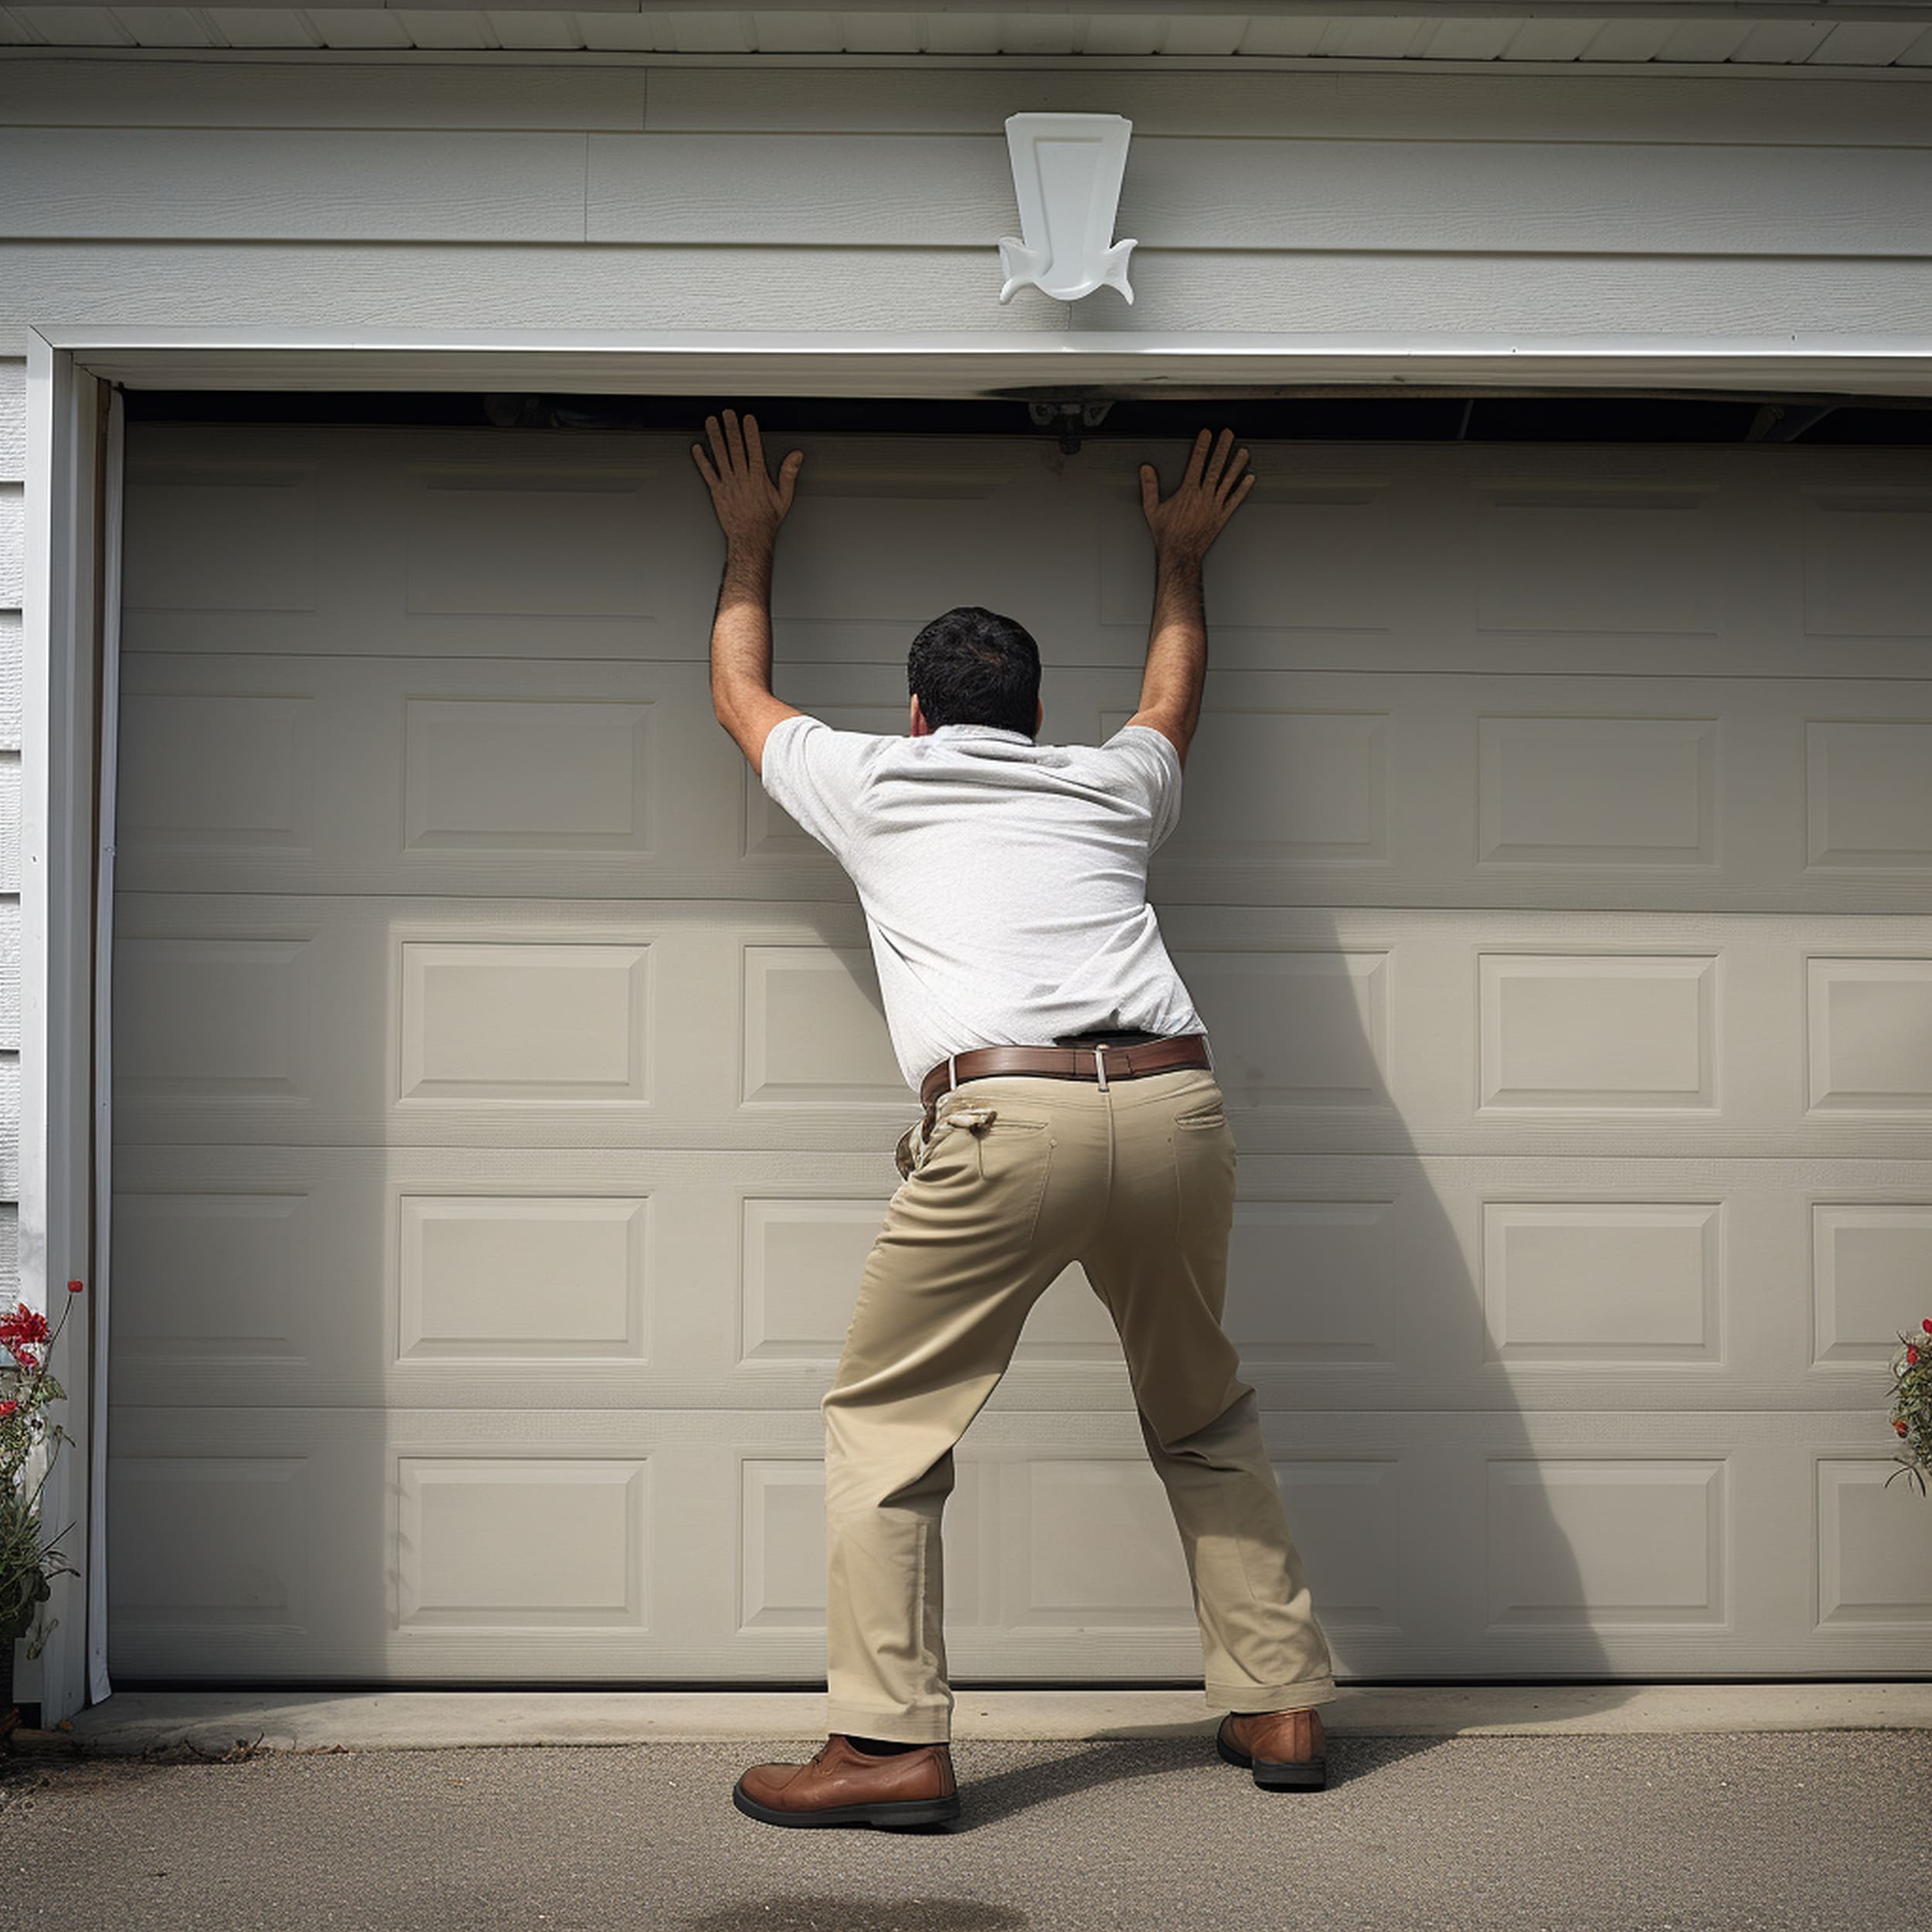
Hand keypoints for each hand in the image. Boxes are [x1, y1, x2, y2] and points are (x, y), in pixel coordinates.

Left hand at [693, 409, 803, 547]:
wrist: (750, 538)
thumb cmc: (767, 520)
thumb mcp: (784, 497)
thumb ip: (789, 474)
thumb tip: (796, 457)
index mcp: (758, 477)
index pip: (753, 448)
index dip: (750, 431)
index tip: (747, 418)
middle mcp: (741, 478)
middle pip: (735, 447)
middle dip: (731, 428)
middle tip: (727, 413)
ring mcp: (727, 484)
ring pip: (720, 455)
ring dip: (715, 437)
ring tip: (711, 422)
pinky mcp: (717, 492)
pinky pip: (707, 473)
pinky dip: (701, 460)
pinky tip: (698, 448)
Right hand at [1139, 428, 1253, 562]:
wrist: (1180, 554)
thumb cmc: (1167, 535)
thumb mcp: (1152, 509)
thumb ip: (1150, 487)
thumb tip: (1146, 470)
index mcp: (1188, 492)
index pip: (1197, 463)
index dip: (1202, 446)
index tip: (1207, 434)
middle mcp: (1203, 497)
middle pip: (1215, 467)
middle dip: (1222, 448)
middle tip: (1228, 435)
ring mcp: (1215, 506)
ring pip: (1228, 481)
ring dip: (1236, 465)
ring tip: (1243, 452)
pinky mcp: (1222, 517)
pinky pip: (1234, 500)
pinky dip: (1243, 489)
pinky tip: (1249, 479)